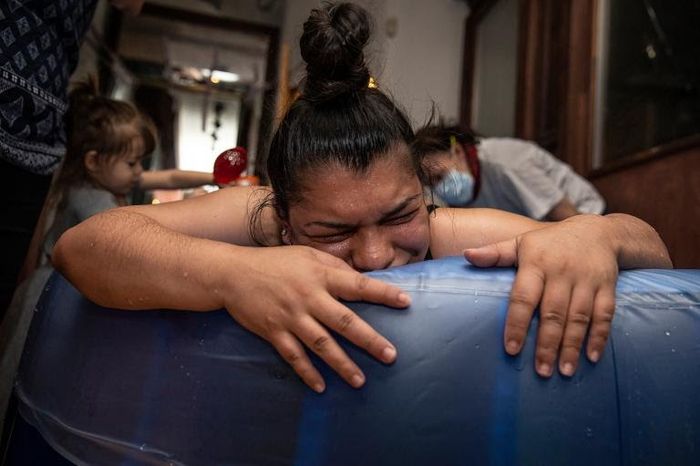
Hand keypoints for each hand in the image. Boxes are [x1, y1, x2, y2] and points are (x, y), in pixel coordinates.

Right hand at [222, 245, 409, 392]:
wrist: (232, 274)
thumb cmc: (275, 262)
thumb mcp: (307, 255)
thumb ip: (335, 267)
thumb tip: (362, 279)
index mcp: (320, 276)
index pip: (357, 285)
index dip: (382, 294)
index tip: (406, 303)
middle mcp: (308, 297)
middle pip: (344, 321)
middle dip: (369, 340)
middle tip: (390, 356)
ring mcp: (291, 317)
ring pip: (321, 344)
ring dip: (342, 364)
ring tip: (360, 381)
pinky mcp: (273, 332)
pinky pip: (294, 356)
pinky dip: (307, 373)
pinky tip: (321, 387)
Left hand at [464, 215, 617, 377]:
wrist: (598, 231)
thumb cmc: (550, 242)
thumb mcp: (521, 242)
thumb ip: (495, 253)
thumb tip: (466, 255)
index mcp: (536, 263)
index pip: (523, 297)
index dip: (516, 323)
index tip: (511, 349)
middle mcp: (561, 272)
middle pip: (553, 313)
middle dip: (546, 344)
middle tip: (541, 371)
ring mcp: (586, 280)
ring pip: (579, 317)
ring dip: (572, 346)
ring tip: (564, 371)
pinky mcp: (607, 287)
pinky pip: (605, 314)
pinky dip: (599, 336)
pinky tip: (592, 357)